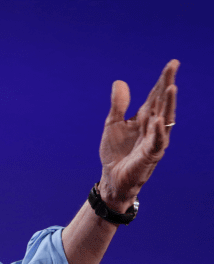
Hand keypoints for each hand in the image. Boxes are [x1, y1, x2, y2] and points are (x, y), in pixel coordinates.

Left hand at [98, 59, 178, 209]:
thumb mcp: (113, 124)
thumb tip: (120, 82)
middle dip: (167, 85)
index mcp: (144, 118)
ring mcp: (154, 140)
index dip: (163, 80)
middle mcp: (153, 127)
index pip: (156, 96)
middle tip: (173, 68)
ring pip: (165, 120)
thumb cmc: (115, 152)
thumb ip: (118, 105)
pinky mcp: (150, 155)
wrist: (112, 178)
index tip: (172, 64)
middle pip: (162, 103)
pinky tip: (159, 120)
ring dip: (168, 104)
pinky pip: (157, 142)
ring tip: (171, 88)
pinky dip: (158, 131)